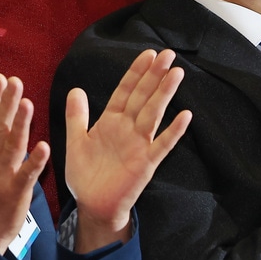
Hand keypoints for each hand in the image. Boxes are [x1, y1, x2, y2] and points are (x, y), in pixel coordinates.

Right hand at [0, 75, 50, 251]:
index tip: (0, 78)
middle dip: (6, 104)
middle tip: (14, 81)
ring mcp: (1, 177)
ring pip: (11, 148)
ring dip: (19, 125)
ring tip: (27, 103)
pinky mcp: (15, 193)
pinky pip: (26, 175)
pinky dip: (35, 161)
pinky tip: (43, 147)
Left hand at [64, 49, 190, 252]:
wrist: (92, 205)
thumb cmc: (85, 175)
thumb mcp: (76, 141)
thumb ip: (76, 116)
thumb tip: (75, 89)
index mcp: (111, 121)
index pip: (126, 91)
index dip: (135, 73)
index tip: (147, 54)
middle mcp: (128, 129)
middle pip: (143, 97)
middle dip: (154, 75)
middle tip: (168, 54)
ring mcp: (139, 145)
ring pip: (153, 114)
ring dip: (164, 94)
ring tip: (176, 73)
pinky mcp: (146, 163)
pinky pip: (162, 144)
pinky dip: (174, 131)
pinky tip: (185, 115)